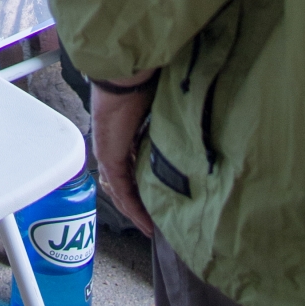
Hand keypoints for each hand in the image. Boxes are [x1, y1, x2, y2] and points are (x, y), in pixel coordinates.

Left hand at [90, 75, 157, 234]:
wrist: (124, 75)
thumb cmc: (143, 81)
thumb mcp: (161, 109)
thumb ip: (169, 123)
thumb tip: (195, 128)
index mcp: (125, 132)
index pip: (133, 164)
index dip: (145, 184)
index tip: (161, 199)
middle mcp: (114, 144)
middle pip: (125, 182)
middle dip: (140, 204)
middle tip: (157, 223)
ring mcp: (109, 152)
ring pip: (122, 190)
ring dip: (137, 211)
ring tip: (152, 229)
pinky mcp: (109, 157)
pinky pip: (121, 190)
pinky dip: (133, 209)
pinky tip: (146, 224)